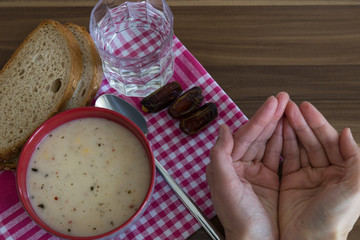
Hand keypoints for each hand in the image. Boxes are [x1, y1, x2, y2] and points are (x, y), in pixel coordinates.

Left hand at [206, 92, 288, 239]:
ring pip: (268, 142)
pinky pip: (277, 155)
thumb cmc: (237, 218)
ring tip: (288, 109)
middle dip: (270, 116)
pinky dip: (284, 141)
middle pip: (257, 135)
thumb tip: (221, 129)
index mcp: (226, 164)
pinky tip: (288, 129)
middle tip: (283, 99)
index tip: (272, 103)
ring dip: (278, 125)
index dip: (259, 118)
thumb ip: (220, 156)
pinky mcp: (270, 179)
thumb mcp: (224, 186)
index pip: (244, 136)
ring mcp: (256, 171)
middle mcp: (239, 165)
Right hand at [279, 101, 359, 239]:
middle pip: (313, 140)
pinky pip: (286, 158)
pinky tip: (278, 132)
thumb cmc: (333, 220)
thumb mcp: (354, 189)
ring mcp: (307, 176)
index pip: (331, 140)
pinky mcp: (291, 181)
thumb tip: (347, 133)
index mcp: (344, 172)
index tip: (306, 108)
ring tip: (281, 114)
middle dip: (301, 122)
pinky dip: (282, 144)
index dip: (318, 123)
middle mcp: (326, 172)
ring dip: (291, 130)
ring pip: (299, 146)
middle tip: (289, 107)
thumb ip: (356, 159)